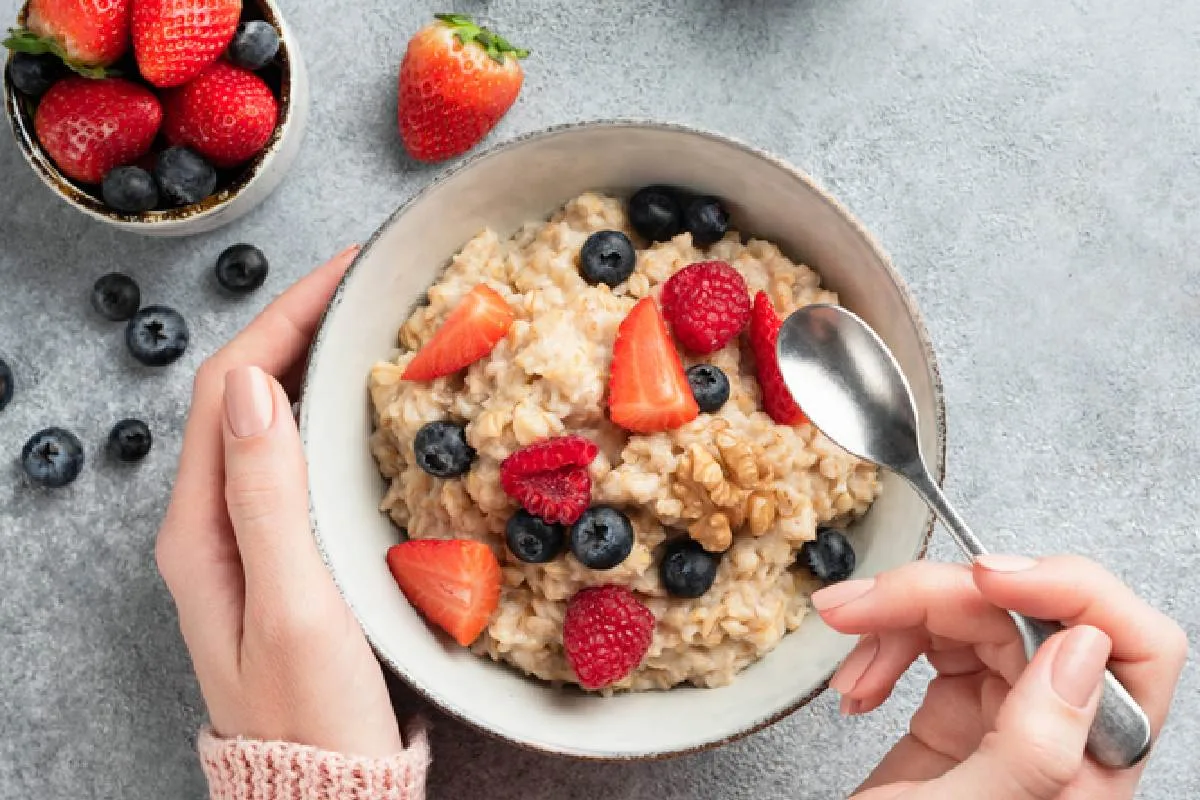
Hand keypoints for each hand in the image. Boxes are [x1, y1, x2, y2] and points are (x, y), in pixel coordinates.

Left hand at [156, 246, 404, 757]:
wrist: (321, 789)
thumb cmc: (313, 712)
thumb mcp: (295, 604)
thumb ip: (269, 497)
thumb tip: (259, 387)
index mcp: (200, 527)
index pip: (231, 386)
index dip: (284, 317)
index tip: (347, 274)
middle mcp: (212, 523)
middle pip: (245, 393)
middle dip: (299, 326)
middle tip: (368, 287)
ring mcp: (245, 538)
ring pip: (269, 422)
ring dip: (310, 364)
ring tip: (369, 328)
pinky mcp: (283, 553)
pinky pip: (294, 459)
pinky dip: (326, 414)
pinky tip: (365, 408)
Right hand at [813, 555, 1186, 799]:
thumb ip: (1033, 748)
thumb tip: (1082, 650)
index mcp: (1094, 764)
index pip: (1134, 646)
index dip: (1071, 591)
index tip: (987, 580)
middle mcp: (1063, 732)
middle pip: (1026, 614)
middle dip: (934, 596)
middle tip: (863, 606)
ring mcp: (1010, 716)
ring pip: (973, 616)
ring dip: (895, 617)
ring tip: (844, 642)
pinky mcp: (959, 709)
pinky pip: (932, 639)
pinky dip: (883, 642)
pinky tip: (857, 683)